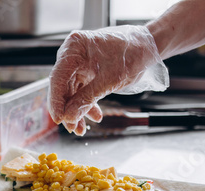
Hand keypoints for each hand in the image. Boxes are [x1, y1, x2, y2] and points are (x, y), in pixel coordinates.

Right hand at [48, 25, 168, 135]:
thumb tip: (69, 117)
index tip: (59, 119)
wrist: (148, 47)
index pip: (57, 77)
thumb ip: (87, 99)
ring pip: (71, 92)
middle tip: (73, 128)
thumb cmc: (132, 54)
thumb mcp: (110, 79)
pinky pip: (81, 91)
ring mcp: (78, 63)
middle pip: (62, 86)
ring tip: (82, 128)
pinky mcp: (85, 71)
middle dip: (67, 109)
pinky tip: (94, 116)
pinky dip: (86, 104)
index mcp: (75, 48)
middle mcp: (72, 54)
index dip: (56, 101)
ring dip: (76, 110)